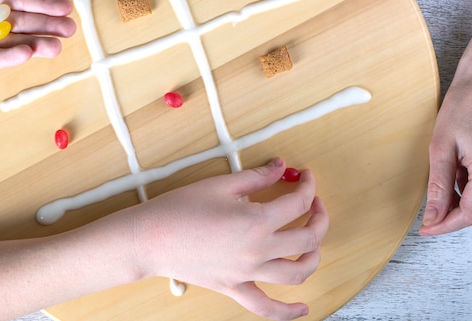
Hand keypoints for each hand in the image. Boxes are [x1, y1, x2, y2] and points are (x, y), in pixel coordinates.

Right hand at [133, 158, 328, 319]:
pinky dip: (288, 312)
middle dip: (319, 217)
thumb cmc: (181, 208)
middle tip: (314, 204)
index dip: (307, 186)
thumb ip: (257, 176)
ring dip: (314, 257)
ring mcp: (248, 273)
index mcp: (257, 220)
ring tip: (313, 243)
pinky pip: (266, 307)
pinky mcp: (234, 287)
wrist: (151, 237)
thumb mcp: (222, 184)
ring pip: (297, 273)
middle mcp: (259, 250)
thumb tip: (280, 166)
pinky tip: (303, 308)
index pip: (297, 203)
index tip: (304, 177)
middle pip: (308, 238)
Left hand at [420, 12, 471, 235]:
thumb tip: (432, 216)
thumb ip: (439, 184)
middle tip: (430, 208)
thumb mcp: (442, 145)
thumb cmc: (466, 105)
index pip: (470, 215)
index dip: (445, 226)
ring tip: (447, 172)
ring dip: (463, 198)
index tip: (425, 230)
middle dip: (454, 213)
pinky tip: (459, 166)